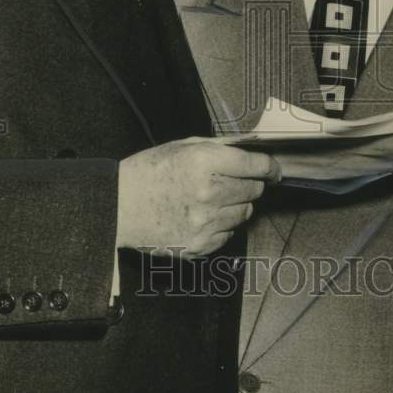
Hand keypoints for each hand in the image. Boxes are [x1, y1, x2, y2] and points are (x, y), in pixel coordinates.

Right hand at [117, 137, 280, 256]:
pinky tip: (201, 216)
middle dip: (250, 184)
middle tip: (233, 182)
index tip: (274, 170)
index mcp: (205, 162)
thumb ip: (217, 148)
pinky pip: (229, 233)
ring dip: (236, 205)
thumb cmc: (148, 173)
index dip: (270, 167)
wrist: (118, 207)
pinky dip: (222, 225)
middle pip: (254, 190)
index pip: (257, 165)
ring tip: (211, 199)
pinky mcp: (200, 244)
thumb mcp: (181, 147)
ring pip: (245, 213)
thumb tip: (247, 151)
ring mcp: (205, 222)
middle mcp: (209, 192)